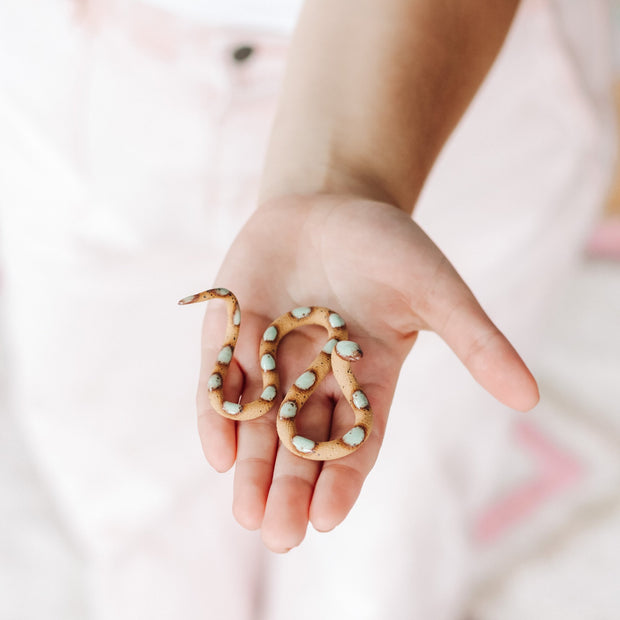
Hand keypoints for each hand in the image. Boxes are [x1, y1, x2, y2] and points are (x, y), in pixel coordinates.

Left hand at [196, 194, 538, 551]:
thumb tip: (530, 397)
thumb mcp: (434, 289)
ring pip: (259, 426)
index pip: (357, 440)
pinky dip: (218, 416)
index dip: (343, 478)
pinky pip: (221, 383)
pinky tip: (219, 453)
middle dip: (290, 488)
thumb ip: (475, 341)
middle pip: (303, 445)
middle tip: (279, 535)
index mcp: (366, 378)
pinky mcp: (231, 335)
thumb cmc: (388, 245)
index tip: (326, 518)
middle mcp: (315, 380)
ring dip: (251, 469)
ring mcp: (271, 360)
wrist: (329, 201)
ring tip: (246, 514)